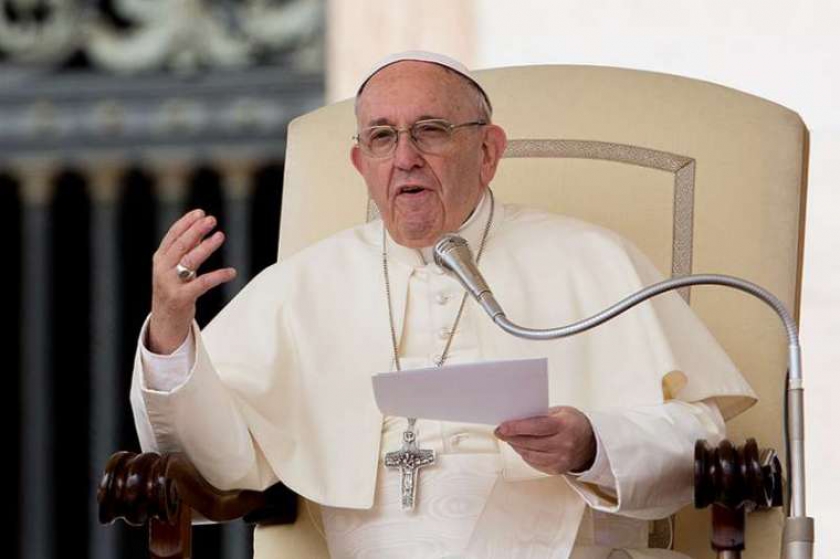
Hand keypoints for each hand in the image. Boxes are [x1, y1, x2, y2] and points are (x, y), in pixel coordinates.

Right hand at [148, 209, 236, 353]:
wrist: (164, 321)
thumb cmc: (173, 290)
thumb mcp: (176, 268)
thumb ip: (187, 251)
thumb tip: (201, 231)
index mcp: (160, 259)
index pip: (172, 236)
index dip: (186, 223)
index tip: (200, 212)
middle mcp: (162, 269)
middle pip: (180, 245)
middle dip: (196, 230)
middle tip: (211, 220)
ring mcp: (170, 283)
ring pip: (189, 260)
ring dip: (206, 247)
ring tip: (220, 236)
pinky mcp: (181, 298)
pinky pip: (202, 284)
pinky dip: (218, 276)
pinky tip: (231, 272)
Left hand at [494, 406, 595, 474]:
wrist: (591, 443)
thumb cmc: (573, 424)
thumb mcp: (560, 412)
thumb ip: (540, 415)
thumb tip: (516, 418)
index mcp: (565, 426)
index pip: (536, 427)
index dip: (516, 427)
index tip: (502, 427)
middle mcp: (564, 445)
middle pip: (530, 442)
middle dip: (512, 437)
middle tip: (501, 431)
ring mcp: (561, 460)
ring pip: (529, 454)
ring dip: (516, 446)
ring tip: (510, 438)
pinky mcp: (556, 470)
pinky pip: (534, 463)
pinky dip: (525, 454)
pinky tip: (521, 447)